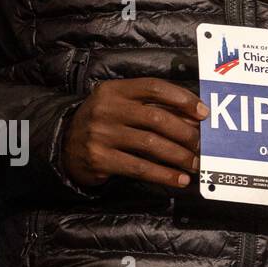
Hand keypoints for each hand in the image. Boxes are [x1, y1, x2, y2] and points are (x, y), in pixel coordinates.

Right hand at [63, 77, 208, 189]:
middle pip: (156, 118)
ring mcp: (101, 134)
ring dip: (179, 156)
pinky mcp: (100, 158)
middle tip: (203, 145)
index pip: (153, 87)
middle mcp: (106, 109)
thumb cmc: (103, 124)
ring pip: (151, 144)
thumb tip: (194, 120)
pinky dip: (164, 175)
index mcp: (113, 90)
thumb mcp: (119, 106)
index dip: (181, 98)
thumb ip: (150, 108)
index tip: (203, 113)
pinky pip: (140, 167)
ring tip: (195, 163)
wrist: (65, 145)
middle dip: (186, 133)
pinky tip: (180, 179)